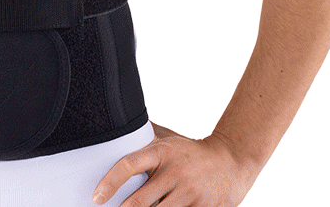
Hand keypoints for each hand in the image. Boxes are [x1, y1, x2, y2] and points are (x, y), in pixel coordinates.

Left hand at [92, 124, 256, 206]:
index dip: (109, 183)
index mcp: (162, 153)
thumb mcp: (168, 140)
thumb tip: (116, 129)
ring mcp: (190, 193)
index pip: (128, 165)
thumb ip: (144, 139)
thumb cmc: (192, 152)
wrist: (233, 159)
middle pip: (139, 201)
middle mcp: (174, 173)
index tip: (97, 197)